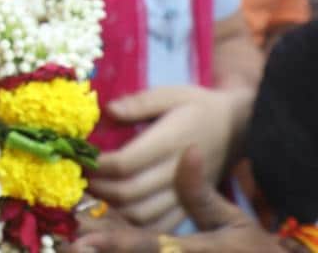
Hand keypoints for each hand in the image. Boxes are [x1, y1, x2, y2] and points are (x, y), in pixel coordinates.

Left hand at [91, 85, 250, 230]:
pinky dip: (136, 222)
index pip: (125, 163)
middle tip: (79, 176)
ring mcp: (188, 193)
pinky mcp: (193, 205)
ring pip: (142, 214)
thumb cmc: (198, 106)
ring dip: (113, 207)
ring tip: (96, 190)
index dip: (97, 165)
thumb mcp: (171, 94)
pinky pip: (161, 225)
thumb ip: (140, 102)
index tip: (79, 158)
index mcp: (170, 142)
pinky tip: (120, 207)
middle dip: (98, 187)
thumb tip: (109, 111)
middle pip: (129, 192)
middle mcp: (178, 172)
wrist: (240, 127)